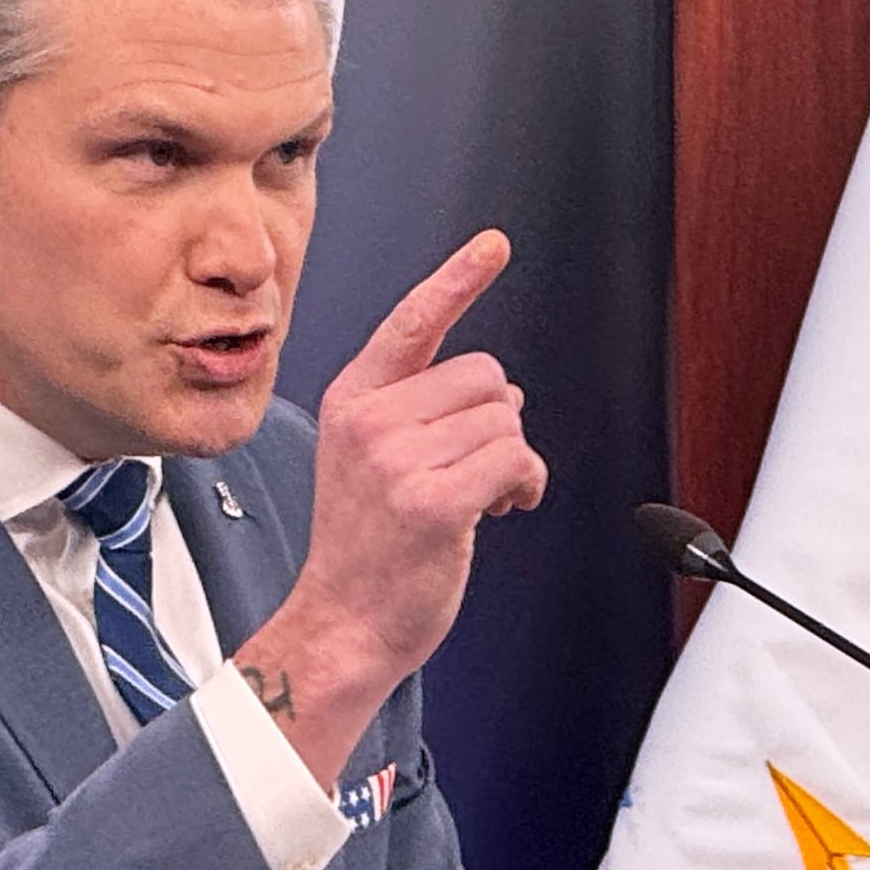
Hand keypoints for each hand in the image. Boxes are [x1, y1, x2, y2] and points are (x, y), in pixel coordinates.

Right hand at [231, 231, 544, 785]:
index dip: (458, 280)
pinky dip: (526, 485)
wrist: (343, 624)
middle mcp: (370, 420)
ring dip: (513, 459)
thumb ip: (417, 412)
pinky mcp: (434, 500)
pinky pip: (517, 459)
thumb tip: (500, 389)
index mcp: (352, 400)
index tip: (494, 245)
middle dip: (497, 422)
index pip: (413, 322)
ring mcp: (398, 459)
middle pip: (486, 374)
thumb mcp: (368, 460)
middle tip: (472, 470)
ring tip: (481, 497)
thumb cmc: (367, 550)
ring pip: (507, 418)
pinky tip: (502, 511)